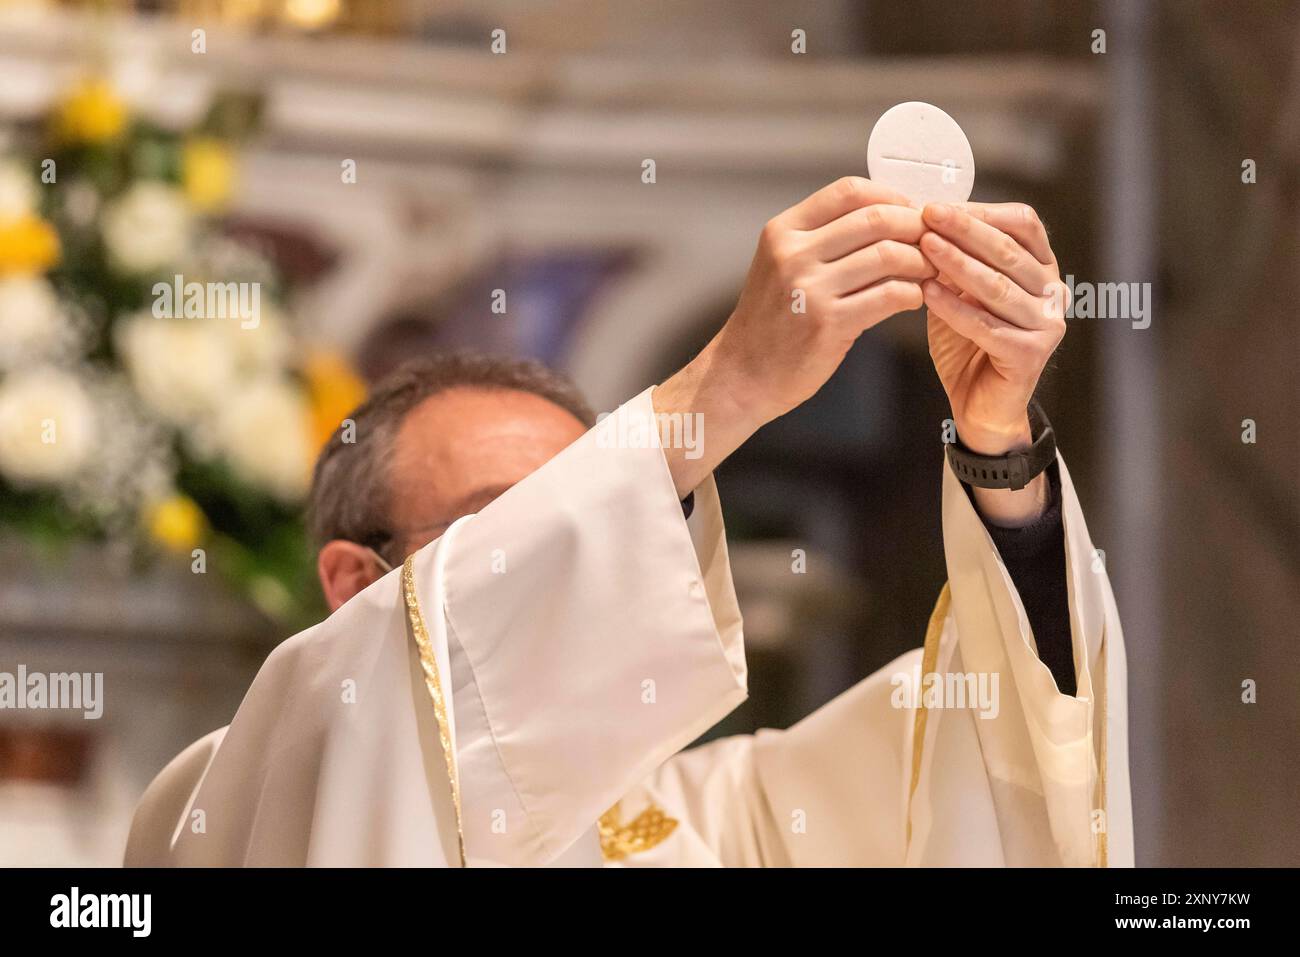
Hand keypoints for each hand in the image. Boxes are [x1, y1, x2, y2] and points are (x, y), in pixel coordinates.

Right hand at [656, 176, 934, 494]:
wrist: (742, 375)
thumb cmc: (772, 321)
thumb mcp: (783, 266)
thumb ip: (824, 239)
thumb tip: (890, 214)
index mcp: (783, 231)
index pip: (849, 191)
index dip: (891, 196)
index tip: (912, 212)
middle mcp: (793, 254)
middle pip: (875, 218)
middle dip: (914, 228)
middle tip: (933, 242)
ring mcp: (808, 288)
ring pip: (888, 255)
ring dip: (920, 262)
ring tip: (928, 273)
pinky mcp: (828, 323)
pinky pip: (889, 295)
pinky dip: (911, 295)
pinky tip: (913, 300)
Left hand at [918, 202, 1066, 523]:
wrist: (979, 403)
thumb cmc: (969, 342)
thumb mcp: (959, 291)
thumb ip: (951, 259)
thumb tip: (922, 217)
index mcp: (1042, 267)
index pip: (1022, 224)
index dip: (981, 212)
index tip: (937, 204)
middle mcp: (1053, 291)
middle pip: (1008, 251)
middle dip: (964, 230)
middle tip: (927, 215)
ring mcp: (1047, 324)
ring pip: (998, 286)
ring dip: (957, 264)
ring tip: (923, 247)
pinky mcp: (1030, 354)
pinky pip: (987, 325)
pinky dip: (955, 308)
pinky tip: (926, 293)